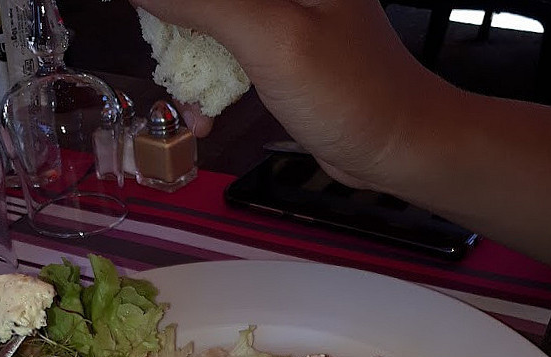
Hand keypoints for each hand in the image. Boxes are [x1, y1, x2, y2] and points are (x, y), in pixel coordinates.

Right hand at [129, 0, 450, 190]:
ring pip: (212, 18)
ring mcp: (285, 9)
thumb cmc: (350, 93)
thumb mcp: (270, 38)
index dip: (176, 6)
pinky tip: (206, 117)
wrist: (399, 147)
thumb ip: (202, 2)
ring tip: (189, 106)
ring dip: (189, 62)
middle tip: (169, 63)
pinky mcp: (283, 44)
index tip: (152, 21)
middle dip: (178, 27)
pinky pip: (229, 49)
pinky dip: (211, 82)